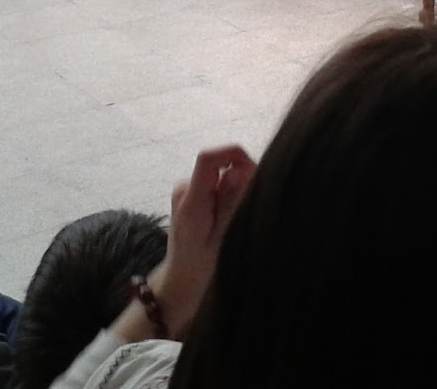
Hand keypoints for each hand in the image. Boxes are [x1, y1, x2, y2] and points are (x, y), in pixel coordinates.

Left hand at [149, 145, 256, 337]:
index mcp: (191, 199)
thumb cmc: (203, 265)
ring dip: (234, 190)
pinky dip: (227, 194)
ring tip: (233, 219)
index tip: (255, 173)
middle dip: (240, 179)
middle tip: (246, 208)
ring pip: (220, 175)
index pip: (208, 158)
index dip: (234, 155)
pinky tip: (226, 219)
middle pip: (219, 166)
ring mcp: (185, 190)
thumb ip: (231, 201)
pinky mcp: (191, 194)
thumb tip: (240, 171)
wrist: (181, 280)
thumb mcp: (223, 236)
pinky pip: (215, 183)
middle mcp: (185, 188)